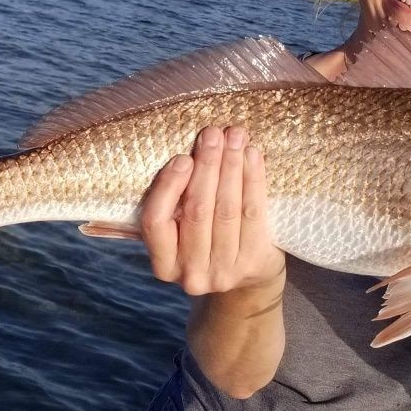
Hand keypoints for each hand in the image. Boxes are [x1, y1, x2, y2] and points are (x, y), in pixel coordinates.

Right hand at [140, 126, 285, 296]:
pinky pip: (253, 212)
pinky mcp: (254, 262)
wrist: (250, 276)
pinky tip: (252, 155)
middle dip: (206, 166)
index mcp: (163, 264)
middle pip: (197, 211)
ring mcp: (224, 272)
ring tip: (235, 137)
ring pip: (226, 209)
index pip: (155, 221)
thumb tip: (190, 150)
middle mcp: (190, 273)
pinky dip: (253, 179)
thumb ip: (177, 201)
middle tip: (213, 134)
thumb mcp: (182, 230)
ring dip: (231, 167)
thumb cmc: (208, 240)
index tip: (182, 158)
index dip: (169, 187)